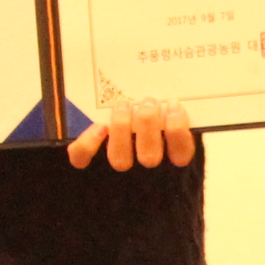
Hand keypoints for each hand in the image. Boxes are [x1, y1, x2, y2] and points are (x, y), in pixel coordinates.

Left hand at [65, 99, 194, 170]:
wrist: (124, 153)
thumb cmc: (156, 128)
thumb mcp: (172, 123)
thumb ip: (173, 113)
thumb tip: (172, 95)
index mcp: (171, 161)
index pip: (181, 155)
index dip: (177, 130)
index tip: (173, 105)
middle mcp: (146, 169)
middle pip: (150, 156)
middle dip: (148, 124)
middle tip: (149, 101)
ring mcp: (118, 169)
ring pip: (119, 159)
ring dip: (122, 128)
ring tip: (124, 105)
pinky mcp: (91, 166)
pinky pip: (84, 159)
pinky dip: (89, 143)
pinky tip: (99, 127)